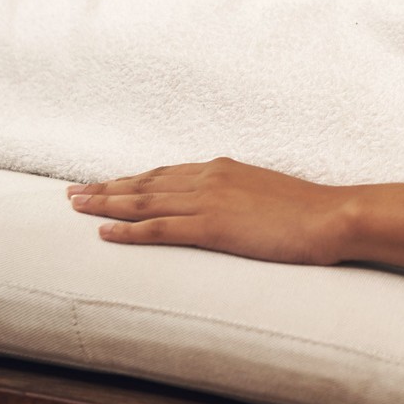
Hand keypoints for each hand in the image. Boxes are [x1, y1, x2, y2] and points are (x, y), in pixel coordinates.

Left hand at [66, 157, 350, 265]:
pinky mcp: (211, 227)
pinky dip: (128, 231)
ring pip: (144, 201)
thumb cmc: (308, 211)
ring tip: (77, 207)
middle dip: (106, 188)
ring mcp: (208, 201)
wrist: (331, 216)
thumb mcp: (267, 193)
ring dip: (106, 204)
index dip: (131, 178)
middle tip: (72, 193)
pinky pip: (159, 228)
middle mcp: (209, 178)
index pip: (165, 173)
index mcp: (222, 169)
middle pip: (145, 182)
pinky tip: (104, 234)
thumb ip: (240, 195)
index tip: (105, 183)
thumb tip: (227, 207)